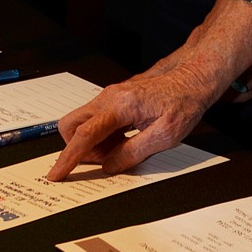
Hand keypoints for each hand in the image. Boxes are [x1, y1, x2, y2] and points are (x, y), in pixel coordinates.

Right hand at [46, 0, 251, 179]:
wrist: (195, 76)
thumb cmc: (184, 103)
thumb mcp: (165, 136)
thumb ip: (132, 152)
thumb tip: (108, 166)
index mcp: (120, 106)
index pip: (85, 135)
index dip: (68, 158)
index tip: (55, 175)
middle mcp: (110, 97)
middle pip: (71, 125)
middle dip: (78, 148)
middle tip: (105, 158)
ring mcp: (111, 95)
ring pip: (84, 123)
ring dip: (94, 142)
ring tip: (125, 147)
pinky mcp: (116, 98)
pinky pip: (97, 119)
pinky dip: (104, 134)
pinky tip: (128, 138)